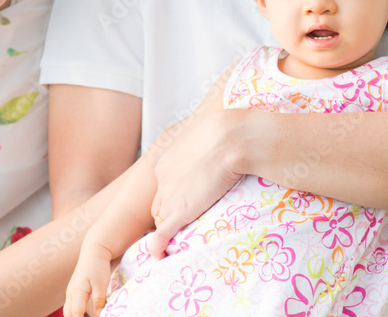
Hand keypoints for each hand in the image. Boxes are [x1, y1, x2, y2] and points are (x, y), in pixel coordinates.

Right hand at [64, 243, 112, 316]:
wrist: (94, 252)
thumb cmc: (98, 267)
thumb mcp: (101, 283)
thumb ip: (98, 299)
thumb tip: (97, 314)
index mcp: (77, 292)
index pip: (76, 314)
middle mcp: (70, 294)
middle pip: (69, 314)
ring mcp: (71, 292)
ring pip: (68, 310)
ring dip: (75, 316)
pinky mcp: (74, 291)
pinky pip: (71, 306)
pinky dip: (75, 312)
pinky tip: (83, 314)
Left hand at [147, 109, 246, 257]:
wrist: (230, 139)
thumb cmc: (225, 133)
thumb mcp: (205, 136)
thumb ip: (202, 147)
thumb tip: (215, 148)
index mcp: (167, 162)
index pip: (163, 187)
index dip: (172, 196)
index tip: (184, 200)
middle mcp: (163, 179)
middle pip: (158, 204)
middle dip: (166, 214)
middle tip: (181, 221)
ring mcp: (170, 195)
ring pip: (161, 218)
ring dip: (167, 228)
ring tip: (176, 238)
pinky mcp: (181, 210)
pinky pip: (163, 232)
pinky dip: (158, 245)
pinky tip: (158, 254)